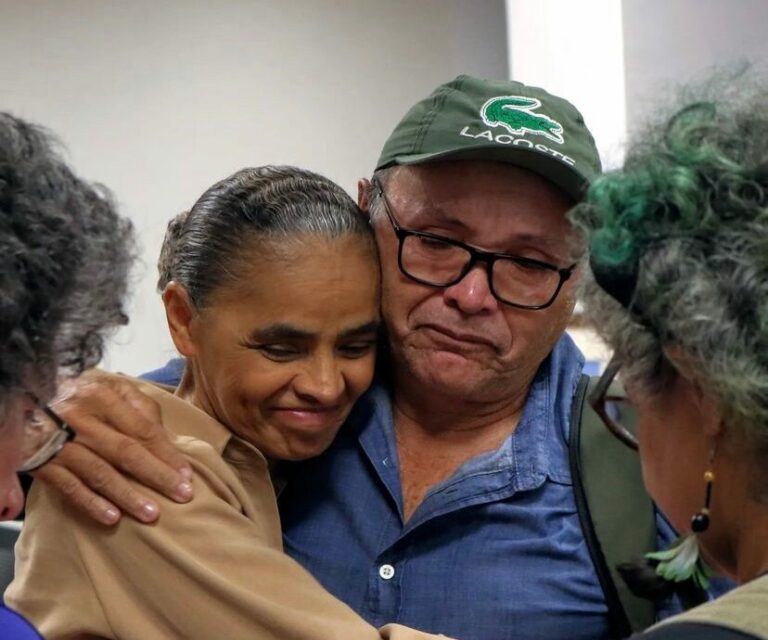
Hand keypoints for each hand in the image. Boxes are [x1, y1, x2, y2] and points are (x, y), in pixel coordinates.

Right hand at [33, 371, 193, 524]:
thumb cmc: (76, 395)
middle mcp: (81, 419)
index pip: (142, 428)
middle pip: (126, 451)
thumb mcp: (106, 388)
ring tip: (152, 513)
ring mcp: (60, 443)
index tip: (186, 474)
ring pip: (100, 473)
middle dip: (157, 475)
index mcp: (101, 396)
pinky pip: (69, 487)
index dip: (166, 452)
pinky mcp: (43, 464)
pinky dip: (91, 503)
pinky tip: (112, 518)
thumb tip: (164, 435)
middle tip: (182, 494)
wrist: (21, 397)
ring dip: (128, 496)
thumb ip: (137, 405)